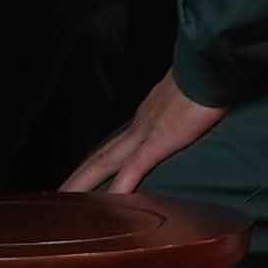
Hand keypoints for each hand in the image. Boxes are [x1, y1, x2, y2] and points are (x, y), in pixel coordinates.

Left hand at [72, 73, 222, 193]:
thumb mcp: (192, 98)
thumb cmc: (207, 76)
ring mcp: (144, 132)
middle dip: (79, 176)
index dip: (98, 161)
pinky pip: (133, 169)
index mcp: (147, 115)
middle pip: (101, 155)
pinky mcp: (158, 141)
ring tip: (63, 200)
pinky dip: (119, 188)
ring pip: (105, 162)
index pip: (117, 143)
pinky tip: (107, 205)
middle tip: (57, 195)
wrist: (210, 62)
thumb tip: (189, 118)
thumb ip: (185, 111)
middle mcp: (138, 124)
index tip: (85, 176)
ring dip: (83, 182)